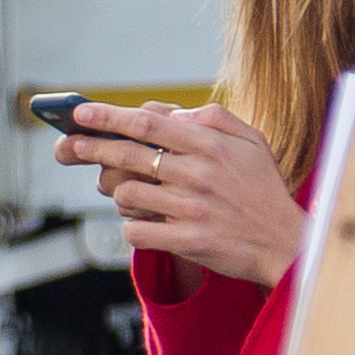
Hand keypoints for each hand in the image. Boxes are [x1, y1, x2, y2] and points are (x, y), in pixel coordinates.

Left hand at [56, 100, 307, 289]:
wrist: (286, 242)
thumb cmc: (263, 188)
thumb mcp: (251, 140)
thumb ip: (211, 118)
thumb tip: (171, 112)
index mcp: (209, 144)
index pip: (147, 123)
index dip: (108, 116)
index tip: (81, 113)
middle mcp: (197, 173)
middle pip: (127, 153)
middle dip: (90, 146)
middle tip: (68, 146)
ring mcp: (191, 209)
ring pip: (126, 193)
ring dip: (119, 193)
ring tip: (131, 194)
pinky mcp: (187, 241)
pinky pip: (136, 231)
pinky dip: (132, 227)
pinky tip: (144, 224)